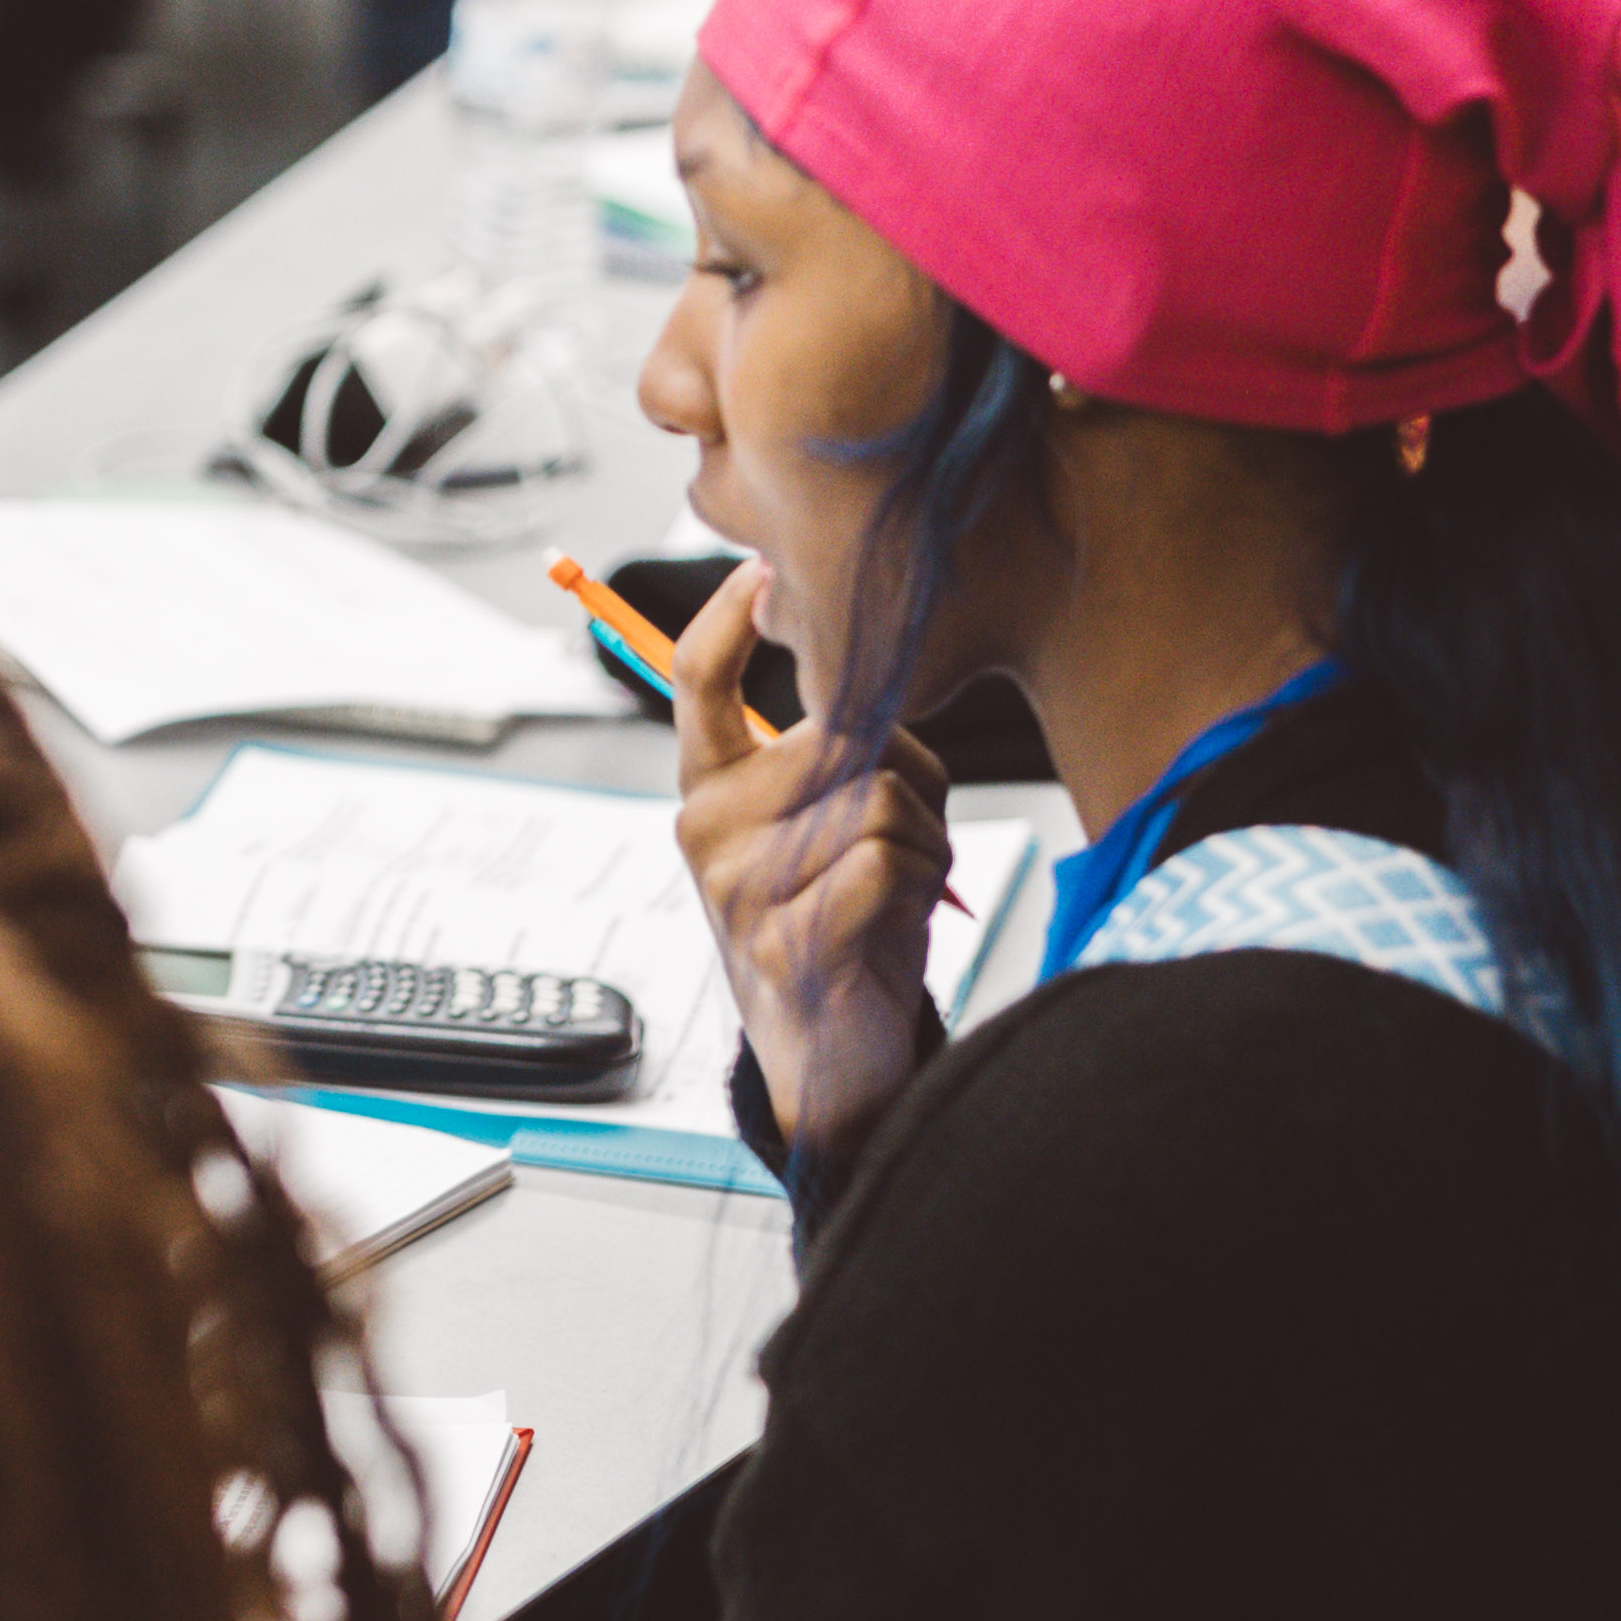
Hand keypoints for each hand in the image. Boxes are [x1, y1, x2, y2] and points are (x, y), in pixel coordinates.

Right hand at [665, 561, 957, 1165]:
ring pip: (875, 801)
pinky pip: (883, 865)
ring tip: (901, 886)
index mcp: (708, 788)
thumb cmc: (840, 918)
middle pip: (837, 739)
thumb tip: (867, 701)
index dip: (729, 614)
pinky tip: (898, 921)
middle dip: (906, 779)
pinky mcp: (786, 943)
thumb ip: (831, 754)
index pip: (697, 679)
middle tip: (909, 835)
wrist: (834, 1054)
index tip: (762, 566)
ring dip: (923, 842)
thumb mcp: (821, 823)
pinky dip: (919, 887)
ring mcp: (738, 890)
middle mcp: (707, 829)